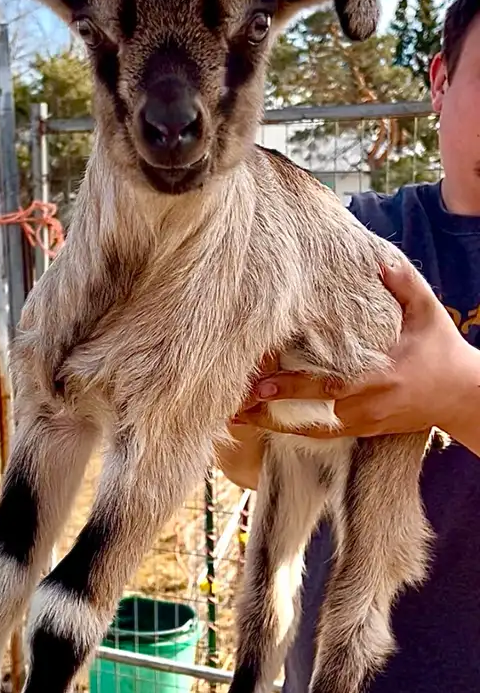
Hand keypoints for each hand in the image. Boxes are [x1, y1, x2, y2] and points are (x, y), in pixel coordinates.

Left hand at [216, 257, 479, 485]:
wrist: (462, 395)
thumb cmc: (441, 347)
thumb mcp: (427, 311)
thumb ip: (403, 283)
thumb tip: (377, 257)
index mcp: (381, 375)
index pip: (333, 383)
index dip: (297, 385)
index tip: (263, 379)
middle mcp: (370, 403)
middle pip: (315, 411)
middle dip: (274, 407)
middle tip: (237, 399)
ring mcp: (366, 421)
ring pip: (314, 429)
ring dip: (274, 424)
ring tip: (236, 416)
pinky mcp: (363, 430)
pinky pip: (323, 434)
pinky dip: (292, 431)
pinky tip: (262, 423)